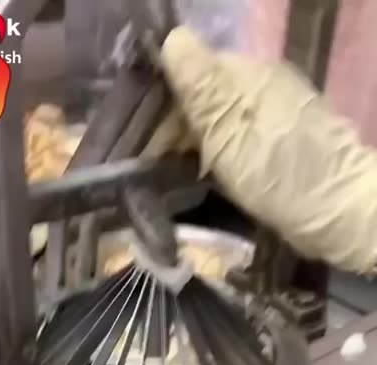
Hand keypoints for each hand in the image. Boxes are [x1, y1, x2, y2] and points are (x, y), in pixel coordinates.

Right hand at [147, 27, 376, 275]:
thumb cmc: (280, 180)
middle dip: (173, 123)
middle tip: (150, 163)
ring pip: (220, 111)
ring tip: (170, 170)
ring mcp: (276, 106)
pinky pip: (239, 128)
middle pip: (204, 90)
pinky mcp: (283, 132)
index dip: (159, 102)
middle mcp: (262, 80)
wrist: (339, 213)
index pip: (190, 69)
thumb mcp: (230, 138)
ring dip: (193, 138)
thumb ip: (200, 90)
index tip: (138, 139)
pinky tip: (204, 170)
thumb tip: (172, 38)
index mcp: (248, 74)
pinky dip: (217, 147)